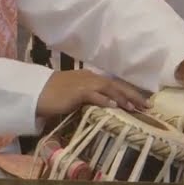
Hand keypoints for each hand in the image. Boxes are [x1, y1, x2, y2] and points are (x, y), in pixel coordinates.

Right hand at [35, 70, 149, 121]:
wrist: (36, 92)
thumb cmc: (53, 95)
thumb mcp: (74, 94)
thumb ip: (88, 97)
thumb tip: (103, 106)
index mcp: (89, 77)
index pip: (113, 83)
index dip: (129, 91)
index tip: (142, 101)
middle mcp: (89, 77)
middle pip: (116, 85)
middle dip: (133, 95)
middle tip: (148, 105)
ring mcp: (83, 83)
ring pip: (109, 88)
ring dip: (123, 98)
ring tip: (135, 107)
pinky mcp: (77, 92)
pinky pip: (95, 95)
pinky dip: (106, 100)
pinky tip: (115, 106)